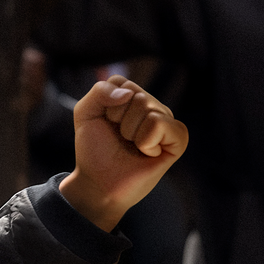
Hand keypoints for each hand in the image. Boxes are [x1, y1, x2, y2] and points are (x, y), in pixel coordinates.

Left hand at [59, 76, 187, 231]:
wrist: (100, 181)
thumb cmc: (95, 148)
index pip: (119, 81)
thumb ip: (100, 91)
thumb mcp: (86, 112)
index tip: (105, 123)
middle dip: (118, 120)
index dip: (105, 105)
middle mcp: (151, 105)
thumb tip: (129, 94)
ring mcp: (166, 121)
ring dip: (130, 132)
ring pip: (147, 108)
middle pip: (134, 94)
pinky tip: (147, 152)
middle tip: (120, 138)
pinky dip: (147, 141)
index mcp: (131, 96)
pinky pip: (161, 124)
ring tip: (132, 146)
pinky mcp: (178, 140)